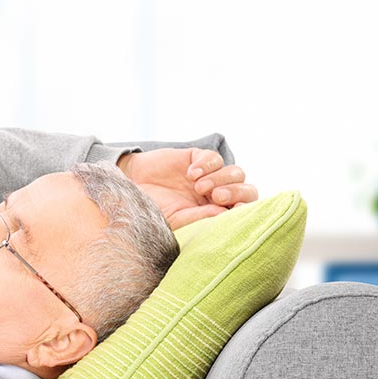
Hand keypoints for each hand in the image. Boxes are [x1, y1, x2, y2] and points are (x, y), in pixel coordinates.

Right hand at [117, 148, 257, 229]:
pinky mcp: (198, 158)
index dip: (245, 208)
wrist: (130, 188)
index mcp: (216, 213)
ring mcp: (210, 176)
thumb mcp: (177, 220)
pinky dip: (206, 165)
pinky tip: (190, 173)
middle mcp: (217, 194)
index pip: (244, 209)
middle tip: (216, 196)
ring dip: (221, 179)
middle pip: (247, 189)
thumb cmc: (154, 210)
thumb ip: (201, 218)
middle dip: (236, 192)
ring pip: (236, 172)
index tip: (235, 210)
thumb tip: (226, 215)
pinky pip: (214, 158)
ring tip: (199, 186)